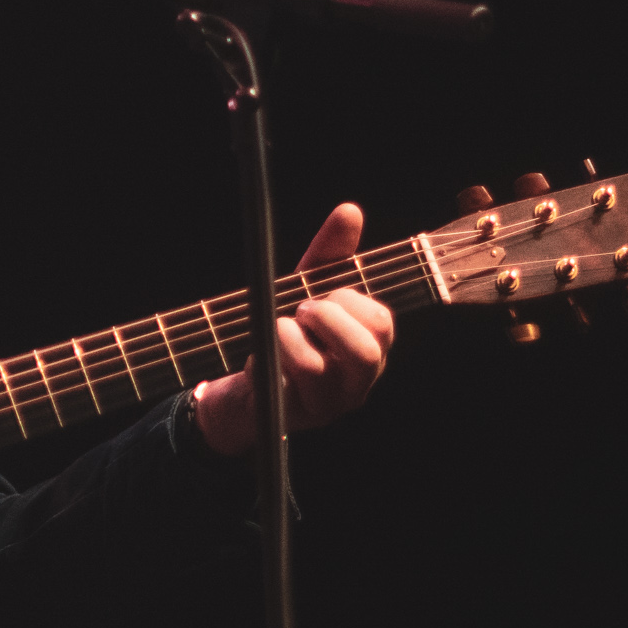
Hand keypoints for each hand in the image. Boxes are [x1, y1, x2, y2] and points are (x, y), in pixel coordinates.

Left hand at [192, 202, 395, 453]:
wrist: (245, 387)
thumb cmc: (287, 335)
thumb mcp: (307, 288)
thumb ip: (331, 253)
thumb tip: (350, 211)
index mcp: (369, 348)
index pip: (382, 323)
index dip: (349, 301)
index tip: (321, 294)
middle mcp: (356, 381)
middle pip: (365, 351)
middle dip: (327, 318)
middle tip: (300, 309)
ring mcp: (327, 404)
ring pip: (318, 368)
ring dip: (288, 336)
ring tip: (276, 329)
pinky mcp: (292, 417)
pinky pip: (281, 385)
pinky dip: (266, 358)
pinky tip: (259, 355)